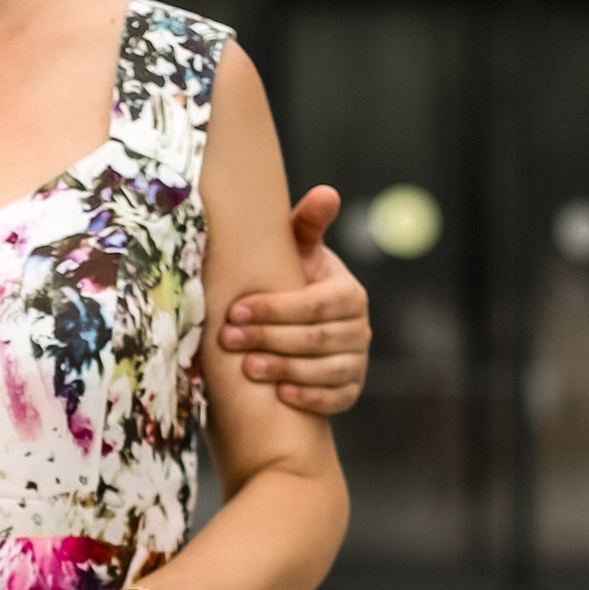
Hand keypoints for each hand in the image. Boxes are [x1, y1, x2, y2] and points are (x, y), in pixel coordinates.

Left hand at [216, 185, 371, 414]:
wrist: (294, 330)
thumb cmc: (289, 282)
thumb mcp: (295, 253)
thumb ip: (305, 226)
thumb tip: (326, 193)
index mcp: (348, 292)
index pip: (314, 303)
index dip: (274, 308)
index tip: (234, 310)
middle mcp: (360, 327)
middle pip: (316, 338)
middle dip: (269, 338)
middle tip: (228, 339)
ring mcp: (357, 360)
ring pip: (326, 370)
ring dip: (285, 369)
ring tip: (246, 367)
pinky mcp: (350, 388)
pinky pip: (337, 397)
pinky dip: (310, 397)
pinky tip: (280, 394)